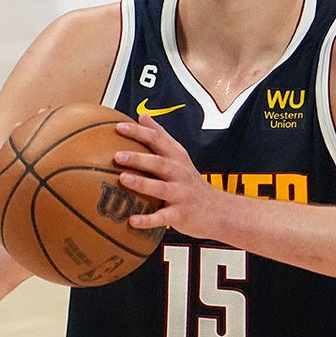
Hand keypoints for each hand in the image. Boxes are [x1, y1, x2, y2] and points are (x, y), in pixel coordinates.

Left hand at [114, 113, 223, 235]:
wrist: (218, 210)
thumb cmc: (189, 181)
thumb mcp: (179, 156)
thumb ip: (161, 136)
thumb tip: (142, 115)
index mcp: (176, 157)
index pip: (157, 139)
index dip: (138, 132)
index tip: (118, 127)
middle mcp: (179, 173)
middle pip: (158, 162)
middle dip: (138, 158)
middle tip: (117, 156)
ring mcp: (180, 194)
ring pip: (159, 188)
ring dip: (141, 184)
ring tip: (122, 179)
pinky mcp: (180, 214)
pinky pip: (162, 217)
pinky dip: (148, 219)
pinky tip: (132, 221)